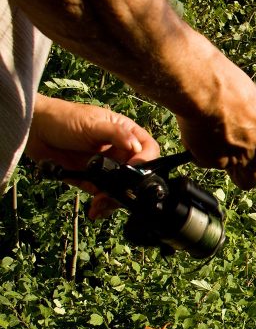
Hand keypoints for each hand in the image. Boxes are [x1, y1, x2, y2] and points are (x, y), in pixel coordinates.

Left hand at [25, 95, 160, 218]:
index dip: (146, 160)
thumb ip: (116, 134)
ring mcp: (108, 168)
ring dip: (114, 200)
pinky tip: (96, 210)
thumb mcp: (92, 123)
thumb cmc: (63, 118)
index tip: (133, 169)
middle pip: (137, 175)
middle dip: (130, 187)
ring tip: (100, 204)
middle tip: (116, 193)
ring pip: (123, 189)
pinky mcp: (94, 181)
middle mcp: (120, 152)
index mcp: (126, 134)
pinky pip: (104, 195)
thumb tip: (137, 145)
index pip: (148, 149)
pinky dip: (102, 206)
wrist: (34, 131)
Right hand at [175, 58, 255, 209]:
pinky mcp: (214, 161)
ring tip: (215, 138)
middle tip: (232, 158)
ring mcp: (237, 160)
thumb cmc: (231, 88)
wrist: (205, 86)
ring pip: (232, 175)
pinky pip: (208, 163)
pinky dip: (203, 153)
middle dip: (243, 174)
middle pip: (252, 179)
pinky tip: (201, 132)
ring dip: (225, 164)